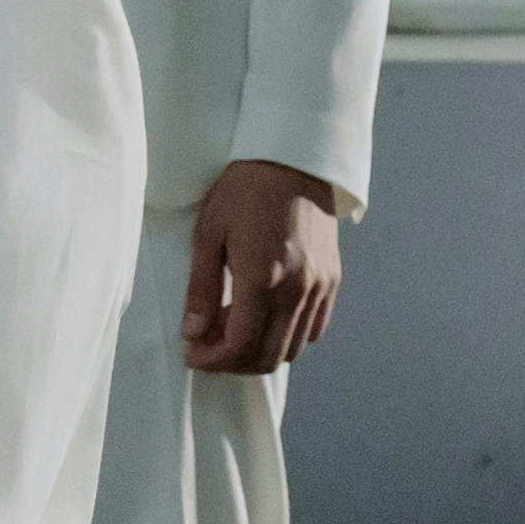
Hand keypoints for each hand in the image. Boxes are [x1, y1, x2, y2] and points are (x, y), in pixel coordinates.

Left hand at [183, 159, 346, 373]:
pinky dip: (288, 336)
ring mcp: (320, 285)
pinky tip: (266, 318)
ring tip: (236, 330)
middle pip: (268, 358)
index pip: (239, 346)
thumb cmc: (244, 191)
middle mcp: (297, 288)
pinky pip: (314, 328)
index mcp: (263, 277)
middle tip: (210, 347)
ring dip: (260, 352)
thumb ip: (202, 289)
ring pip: (293, 348)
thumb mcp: (209, 234)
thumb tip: (194, 333)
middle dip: (234, 363)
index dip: (212, 361)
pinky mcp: (332, 279)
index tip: (192, 354)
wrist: (294, 160)